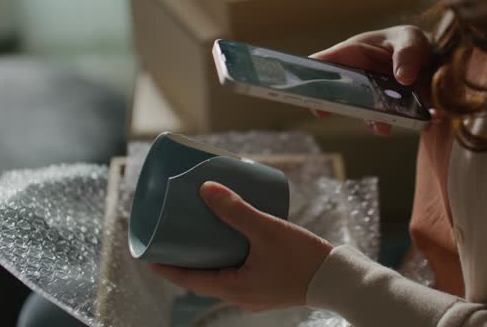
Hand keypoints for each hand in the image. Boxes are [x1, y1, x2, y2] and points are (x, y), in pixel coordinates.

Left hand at [151, 182, 332, 312]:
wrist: (339, 280)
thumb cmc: (304, 259)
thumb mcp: (267, 230)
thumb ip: (237, 210)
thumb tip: (205, 189)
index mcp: (233, 288)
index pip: (188, 280)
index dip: (166, 267)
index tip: (148, 254)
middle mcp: (241, 296)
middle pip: (204, 277)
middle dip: (188, 258)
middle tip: (175, 236)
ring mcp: (256, 294)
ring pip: (223, 275)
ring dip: (211, 257)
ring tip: (204, 232)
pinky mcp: (269, 287)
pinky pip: (240, 273)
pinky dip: (231, 258)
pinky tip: (238, 240)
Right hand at [310, 25, 432, 135]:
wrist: (434, 60)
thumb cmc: (411, 42)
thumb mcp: (410, 39)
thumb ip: (407, 53)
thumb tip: (403, 77)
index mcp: (352, 53)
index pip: (322, 63)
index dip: (309, 78)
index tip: (311, 93)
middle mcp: (356, 77)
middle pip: (338, 94)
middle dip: (341, 107)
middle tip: (342, 112)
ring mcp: (370, 96)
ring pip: (364, 113)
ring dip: (376, 121)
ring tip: (387, 126)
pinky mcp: (388, 110)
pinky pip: (390, 120)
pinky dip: (406, 123)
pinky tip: (427, 119)